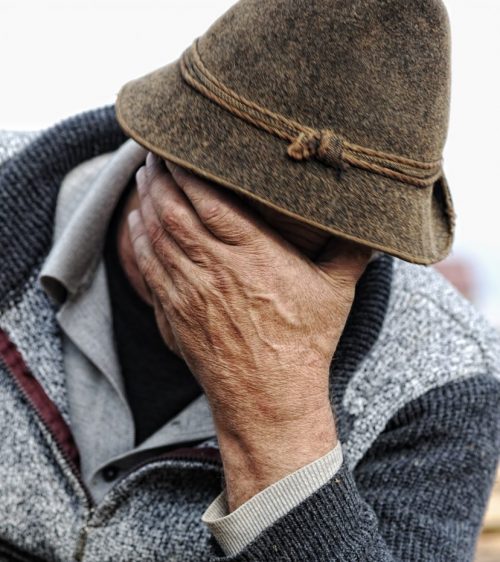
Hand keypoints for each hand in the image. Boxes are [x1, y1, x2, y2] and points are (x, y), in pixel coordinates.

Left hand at [128, 151, 371, 507]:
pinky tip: (135, 224)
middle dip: (160, 178)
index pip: (210, 201)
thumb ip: (352, 250)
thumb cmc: (304, 345)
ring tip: (144, 180)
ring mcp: (190, 292)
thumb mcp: (338, 293)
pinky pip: (147, 268)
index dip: (189, 172)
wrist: (269, 399)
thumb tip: (374, 219)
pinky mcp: (174, 314)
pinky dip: (137, 241)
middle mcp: (216, 269)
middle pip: (174, 211)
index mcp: (255, 256)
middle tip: (154, 154)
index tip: (179, 150)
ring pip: (156, 236)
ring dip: (145, 203)